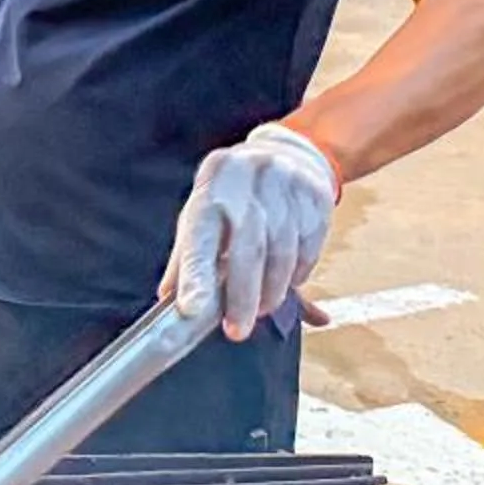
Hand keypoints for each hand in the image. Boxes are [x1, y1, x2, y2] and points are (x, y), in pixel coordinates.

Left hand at [159, 123, 339, 342]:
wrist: (286, 153)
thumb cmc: (233, 195)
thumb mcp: (203, 214)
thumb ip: (187, 258)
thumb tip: (168, 299)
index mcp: (209, 191)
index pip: (199, 238)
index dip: (195, 275)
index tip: (192, 309)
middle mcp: (246, 185)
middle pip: (248, 250)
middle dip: (243, 297)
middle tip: (237, 331)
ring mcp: (285, 188)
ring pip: (282, 253)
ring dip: (272, 291)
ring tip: (261, 309)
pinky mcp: (315, 198)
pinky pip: (309, 249)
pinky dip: (297, 274)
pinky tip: (287, 282)